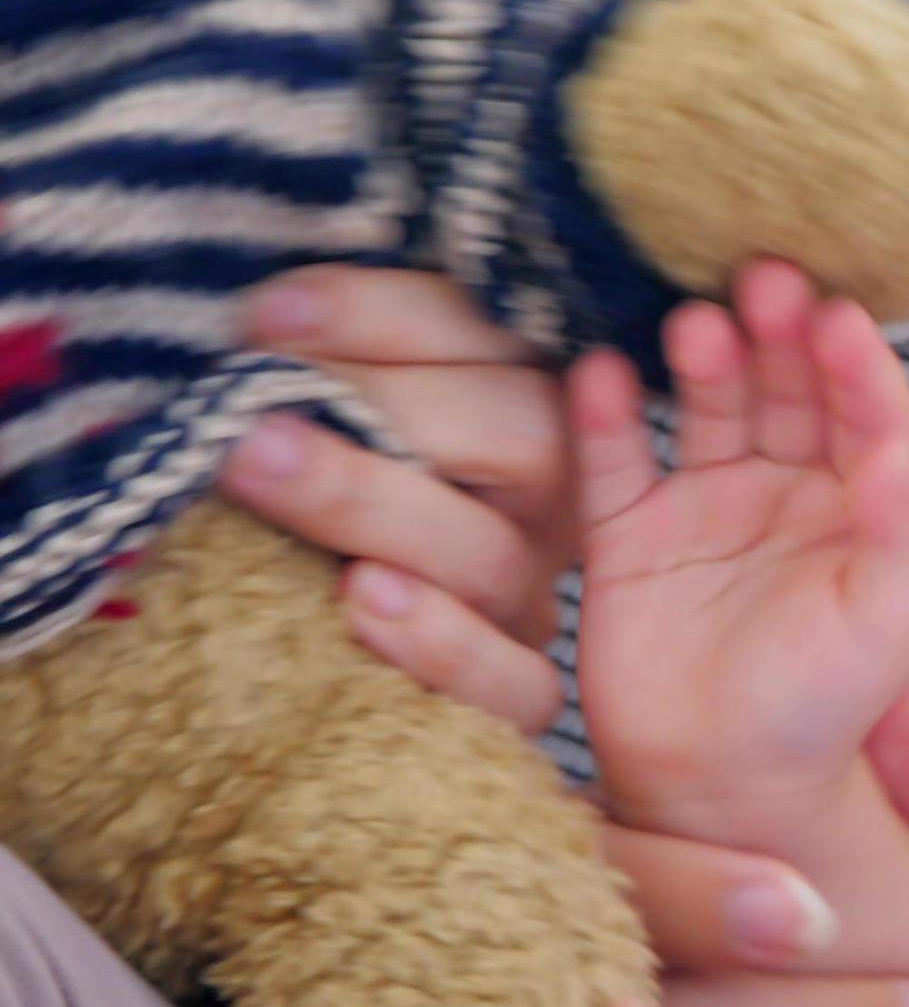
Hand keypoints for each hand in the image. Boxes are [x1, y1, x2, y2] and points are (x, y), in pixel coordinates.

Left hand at [229, 267, 572, 728]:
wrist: (330, 647)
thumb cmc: (330, 496)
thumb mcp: (339, 413)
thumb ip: (332, 363)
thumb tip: (269, 318)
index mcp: (532, 399)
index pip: (488, 336)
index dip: (382, 315)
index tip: (268, 316)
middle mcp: (553, 498)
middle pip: (526, 438)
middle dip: (387, 405)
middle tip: (257, 401)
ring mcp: (534, 597)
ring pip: (493, 555)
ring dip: (372, 503)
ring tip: (260, 466)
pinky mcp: (517, 691)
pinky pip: (517, 686)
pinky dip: (445, 645)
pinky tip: (358, 600)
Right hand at [576, 262, 908, 851]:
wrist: (727, 786)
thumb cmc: (826, 705)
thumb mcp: (889, 620)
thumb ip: (899, 531)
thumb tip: (897, 451)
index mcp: (860, 499)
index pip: (865, 409)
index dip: (855, 362)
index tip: (840, 316)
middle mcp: (785, 484)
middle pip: (785, 387)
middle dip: (778, 333)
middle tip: (767, 280)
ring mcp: (705, 500)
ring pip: (705, 407)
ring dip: (702, 360)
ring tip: (697, 325)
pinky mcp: (629, 531)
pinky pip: (613, 460)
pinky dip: (603, 416)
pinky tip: (599, 371)